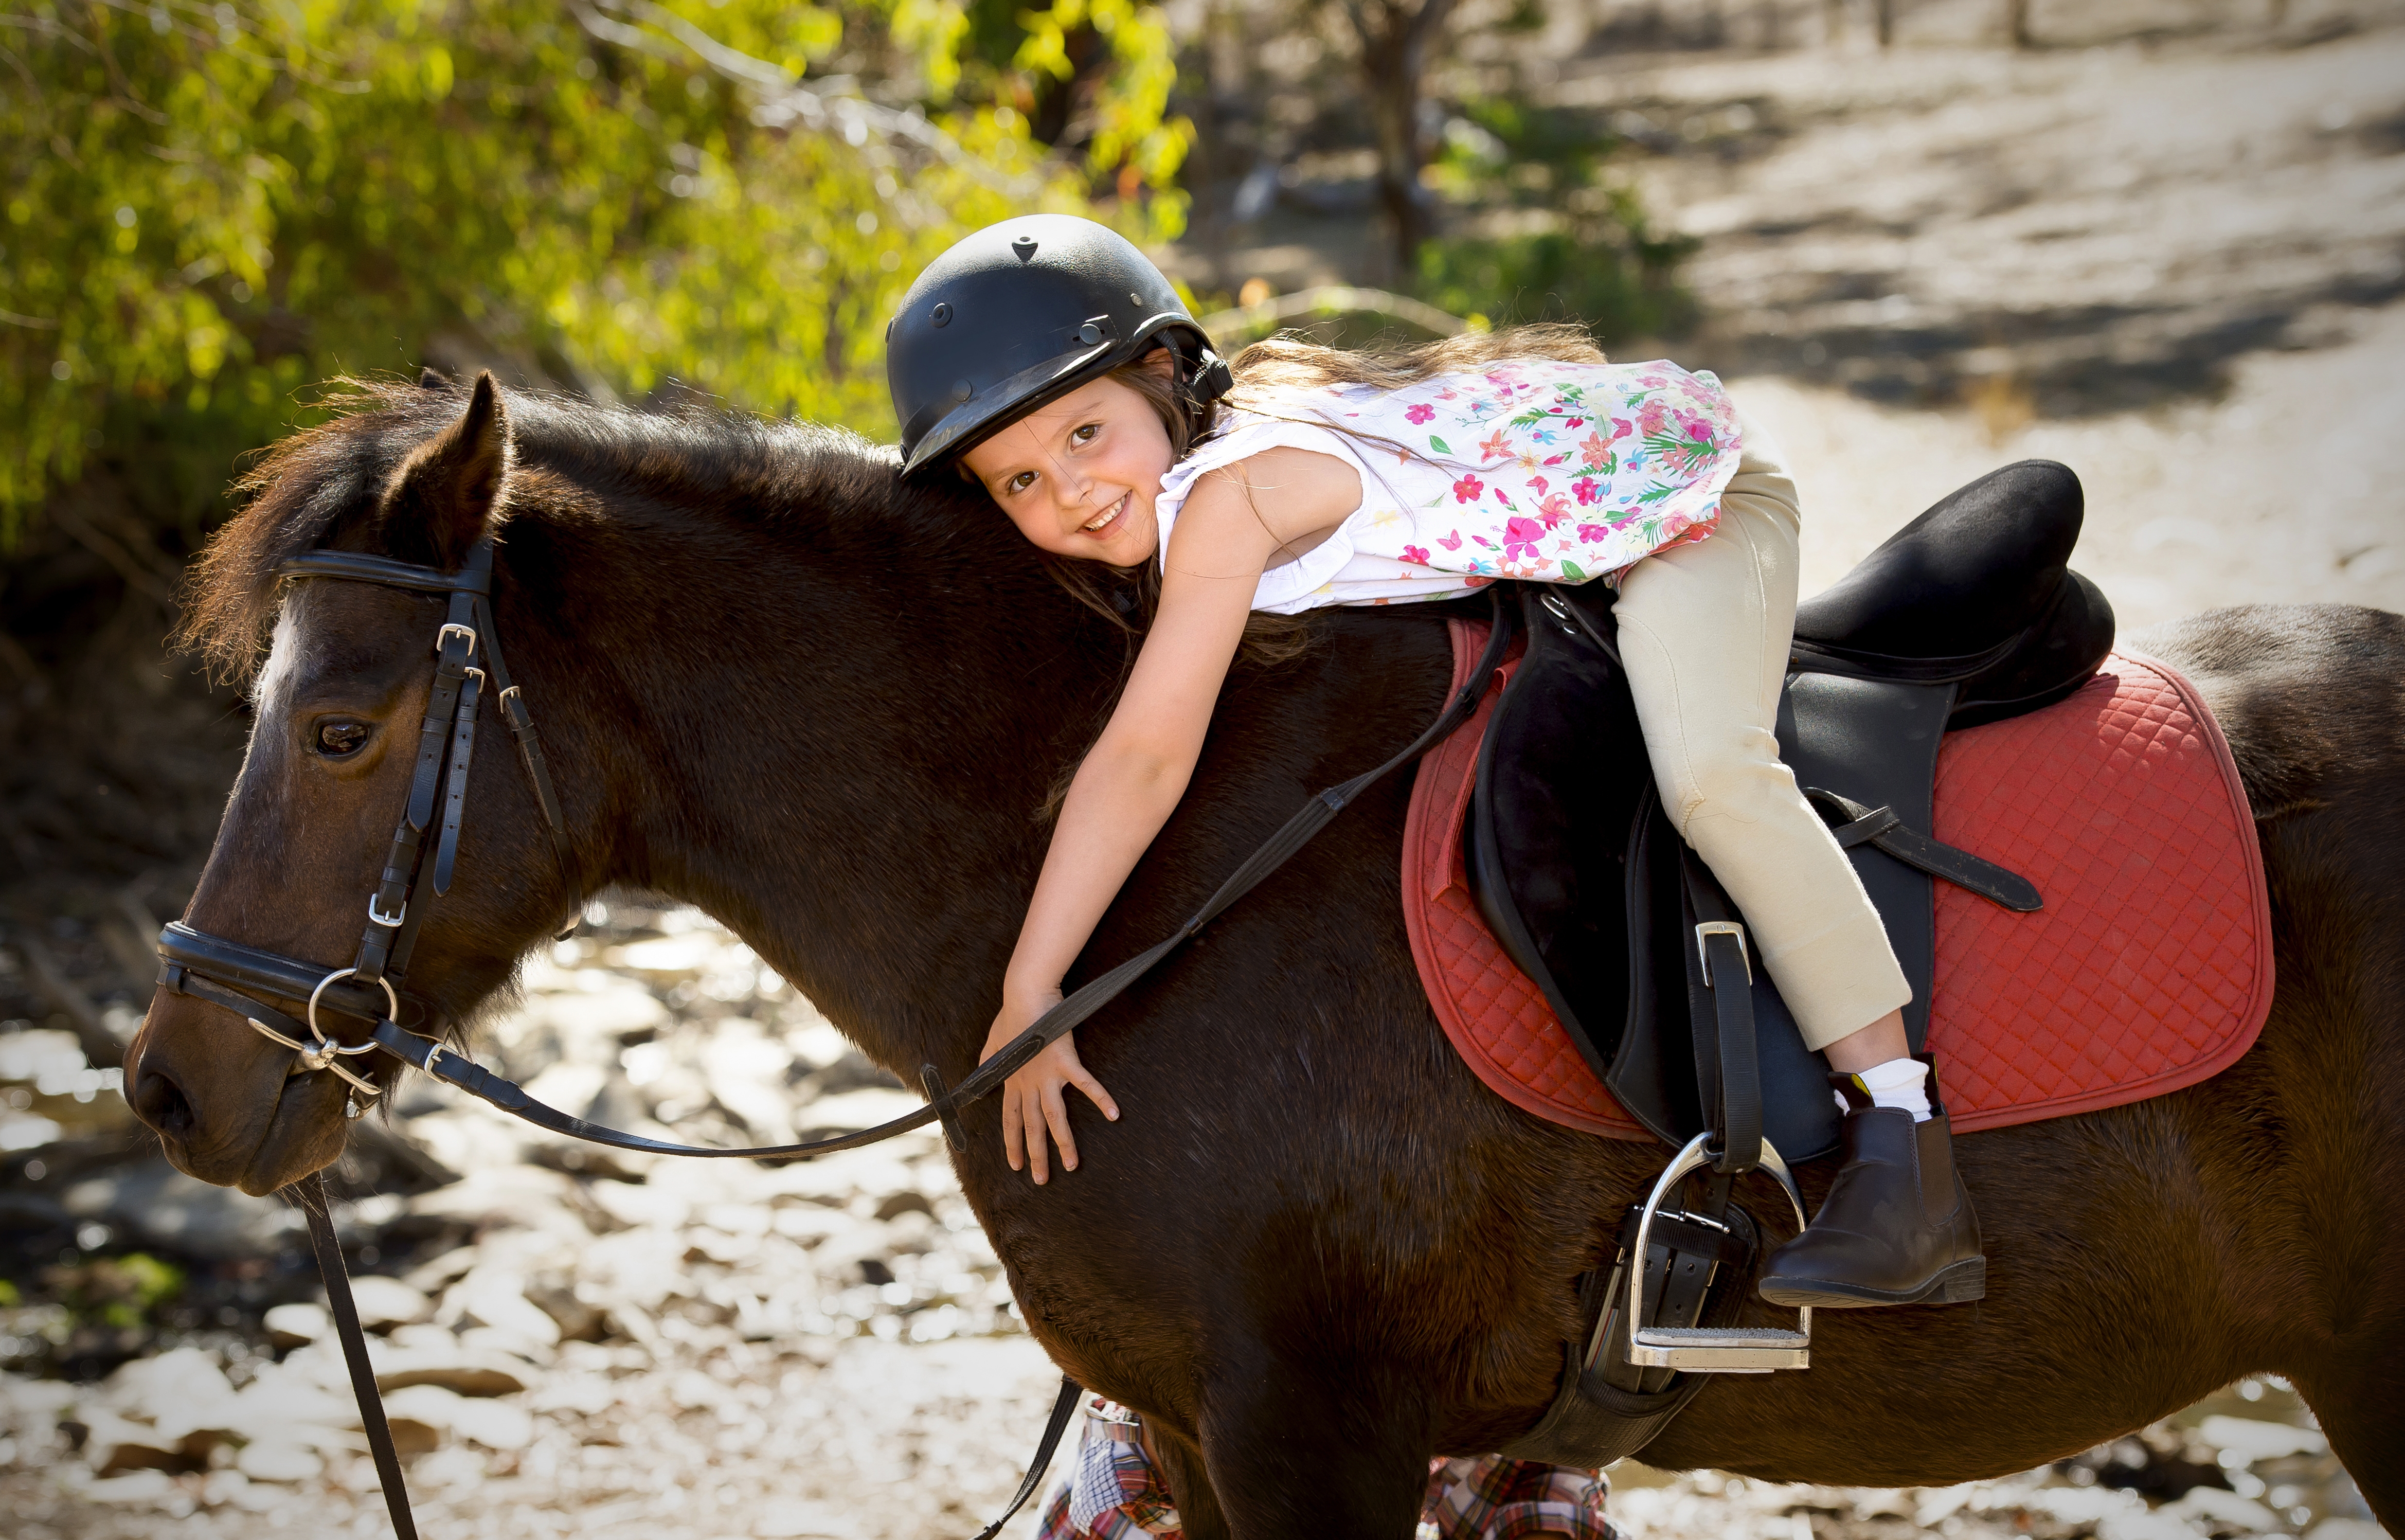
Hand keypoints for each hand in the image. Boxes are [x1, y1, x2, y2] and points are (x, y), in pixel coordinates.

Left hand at [981, 990, 1117, 1183]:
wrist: (1025, 995)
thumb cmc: (1011, 1015)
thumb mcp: (993, 1041)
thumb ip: (988, 1059)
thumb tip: (981, 1070)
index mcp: (1012, 1080)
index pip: (1011, 1120)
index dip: (1013, 1143)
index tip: (1015, 1165)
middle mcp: (1028, 1084)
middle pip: (1032, 1126)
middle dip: (1035, 1155)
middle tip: (1040, 1180)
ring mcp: (1047, 1076)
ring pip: (1055, 1117)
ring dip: (1063, 1143)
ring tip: (1072, 1165)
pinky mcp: (1065, 1062)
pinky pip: (1085, 1085)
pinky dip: (1100, 1099)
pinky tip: (1114, 1114)